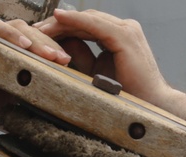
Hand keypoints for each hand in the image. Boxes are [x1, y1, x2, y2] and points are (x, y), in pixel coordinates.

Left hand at [33, 9, 185, 142]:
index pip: (87, 26)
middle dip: (59, 24)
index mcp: (120, 37)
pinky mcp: (124, 37)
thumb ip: (82, 57)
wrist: (150, 108)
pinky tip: (58, 18)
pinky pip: (94, 24)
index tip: (42, 34)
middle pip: (85, 20)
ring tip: (41, 26)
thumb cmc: (126, 97)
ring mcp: (126, 30)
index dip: (64, 28)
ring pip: (88, 19)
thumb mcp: (97, 73)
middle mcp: (125, 29)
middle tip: (35, 29)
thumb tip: (60, 48)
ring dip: (62, 22)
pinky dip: (75, 20)